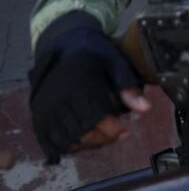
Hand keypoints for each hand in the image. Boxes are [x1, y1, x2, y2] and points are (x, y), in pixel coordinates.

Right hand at [28, 12, 149, 163]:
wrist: (65, 45)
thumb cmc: (95, 54)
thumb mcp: (116, 62)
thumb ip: (128, 86)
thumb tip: (145, 109)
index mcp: (80, 88)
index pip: (97, 120)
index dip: (113, 130)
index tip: (125, 130)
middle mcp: (60, 102)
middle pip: (82, 134)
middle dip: (103, 139)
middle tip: (117, 134)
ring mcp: (46, 110)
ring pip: (67, 141)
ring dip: (88, 144)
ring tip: (103, 135)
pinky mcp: (39, 116)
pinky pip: (51, 141)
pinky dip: (68, 145)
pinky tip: (84, 138)